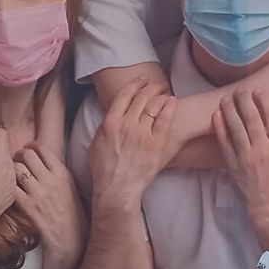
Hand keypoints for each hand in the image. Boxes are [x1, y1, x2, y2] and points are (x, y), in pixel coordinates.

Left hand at [14, 144, 83, 262]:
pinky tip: (10, 188)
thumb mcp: (70, 186)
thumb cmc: (71, 212)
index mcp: (62, 173)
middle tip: (17, 161)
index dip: (31, 146)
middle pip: (27, 154)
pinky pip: (12, 187)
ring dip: (11, 169)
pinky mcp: (28, 207)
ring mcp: (38, 193)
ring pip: (16, 168)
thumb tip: (41, 157)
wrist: (70, 238)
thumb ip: (56, 171)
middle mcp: (50, 180)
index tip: (28, 149)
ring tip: (12, 174)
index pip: (42, 148)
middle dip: (18, 155)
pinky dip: (8, 185)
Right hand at [90, 81, 176, 215]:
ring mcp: (142, 134)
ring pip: (154, 105)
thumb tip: (112, 114)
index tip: (141, 80)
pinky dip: (169, 107)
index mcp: (110, 122)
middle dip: (150, 87)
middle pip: (141, 97)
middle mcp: (127, 124)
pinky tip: (172, 101)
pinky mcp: (156, 144)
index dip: (135, 84)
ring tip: (165, 92)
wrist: (117, 188)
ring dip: (160, 95)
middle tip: (156, 84)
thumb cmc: (104, 169)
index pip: (125, 95)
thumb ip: (106, 125)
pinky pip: (165, 119)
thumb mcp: (97, 142)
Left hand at [215, 91, 268, 246]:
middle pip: (252, 119)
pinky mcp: (232, 163)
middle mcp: (263, 150)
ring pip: (236, 127)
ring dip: (230, 109)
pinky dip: (219, 127)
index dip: (264, 100)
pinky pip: (224, 142)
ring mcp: (246, 157)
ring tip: (227, 97)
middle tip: (241, 90)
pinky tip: (217, 114)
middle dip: (245, 100)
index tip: (258, 91)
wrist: (268, 202)